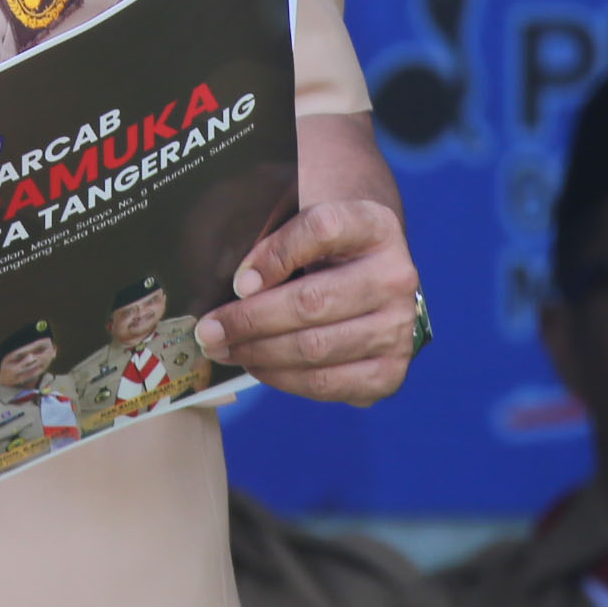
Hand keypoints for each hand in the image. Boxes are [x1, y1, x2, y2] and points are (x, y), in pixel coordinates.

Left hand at [193, 197, 421, 405]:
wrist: (369, 278)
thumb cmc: (322, 250)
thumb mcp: (302, 223)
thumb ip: (273, 238)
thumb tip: (239, 286)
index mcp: (375, 225)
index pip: (322, 230)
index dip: (275, 254)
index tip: (238, 281)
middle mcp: (396, 277)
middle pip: (312, 300)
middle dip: (249, 320)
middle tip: (209, 330)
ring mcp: (398, 329)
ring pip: (315, 347)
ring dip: (259, 353)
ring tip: (223, 349)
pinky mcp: (390, 371)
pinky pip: (326, 383)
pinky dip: (283, 378)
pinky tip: (256, 366)